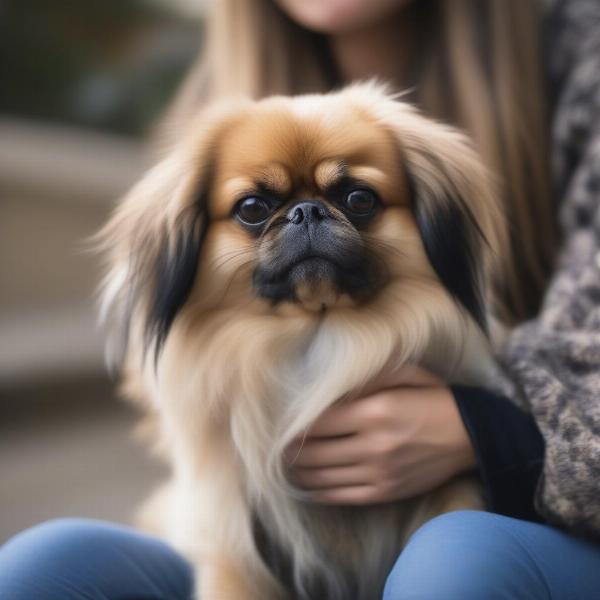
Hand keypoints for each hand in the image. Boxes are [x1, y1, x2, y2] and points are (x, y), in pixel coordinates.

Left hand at [284, 366, 475, 504]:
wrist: (471, 436)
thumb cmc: (434, 397)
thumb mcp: (405, 374)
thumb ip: (367, 377)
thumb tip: (330, 385)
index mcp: (375, 411)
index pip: (318, 422)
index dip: (293, 424)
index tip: (278, 423)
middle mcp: (373, 445)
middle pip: (314, 452)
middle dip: (288, 450)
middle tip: (273, 446)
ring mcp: (379, 473)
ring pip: (322, 477)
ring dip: (297, 472)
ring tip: (282, 465)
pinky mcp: (385, 492)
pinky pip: (341, 495)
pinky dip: (318, 492)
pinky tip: (305, 485)